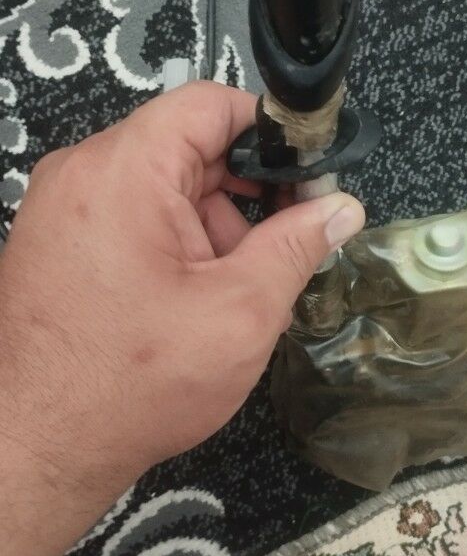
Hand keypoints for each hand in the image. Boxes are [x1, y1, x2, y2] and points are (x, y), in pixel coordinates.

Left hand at [0, 81, 363, 555]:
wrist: (37, 451)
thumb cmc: (132, 386)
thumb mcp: (241, 311)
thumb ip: (298, 246)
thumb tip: (340, 209)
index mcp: (124, 172)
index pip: (208, 104)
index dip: (269, 131)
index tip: (307, 174)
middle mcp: (83, 175)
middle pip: (188, 147)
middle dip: (244, 195)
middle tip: (283, 247)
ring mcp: (64, 208)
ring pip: (164, 186)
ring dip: (212, 228)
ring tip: (234, 294)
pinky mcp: (59, 241)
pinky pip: (134, 216)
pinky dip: (176, 245)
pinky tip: (197, 300)